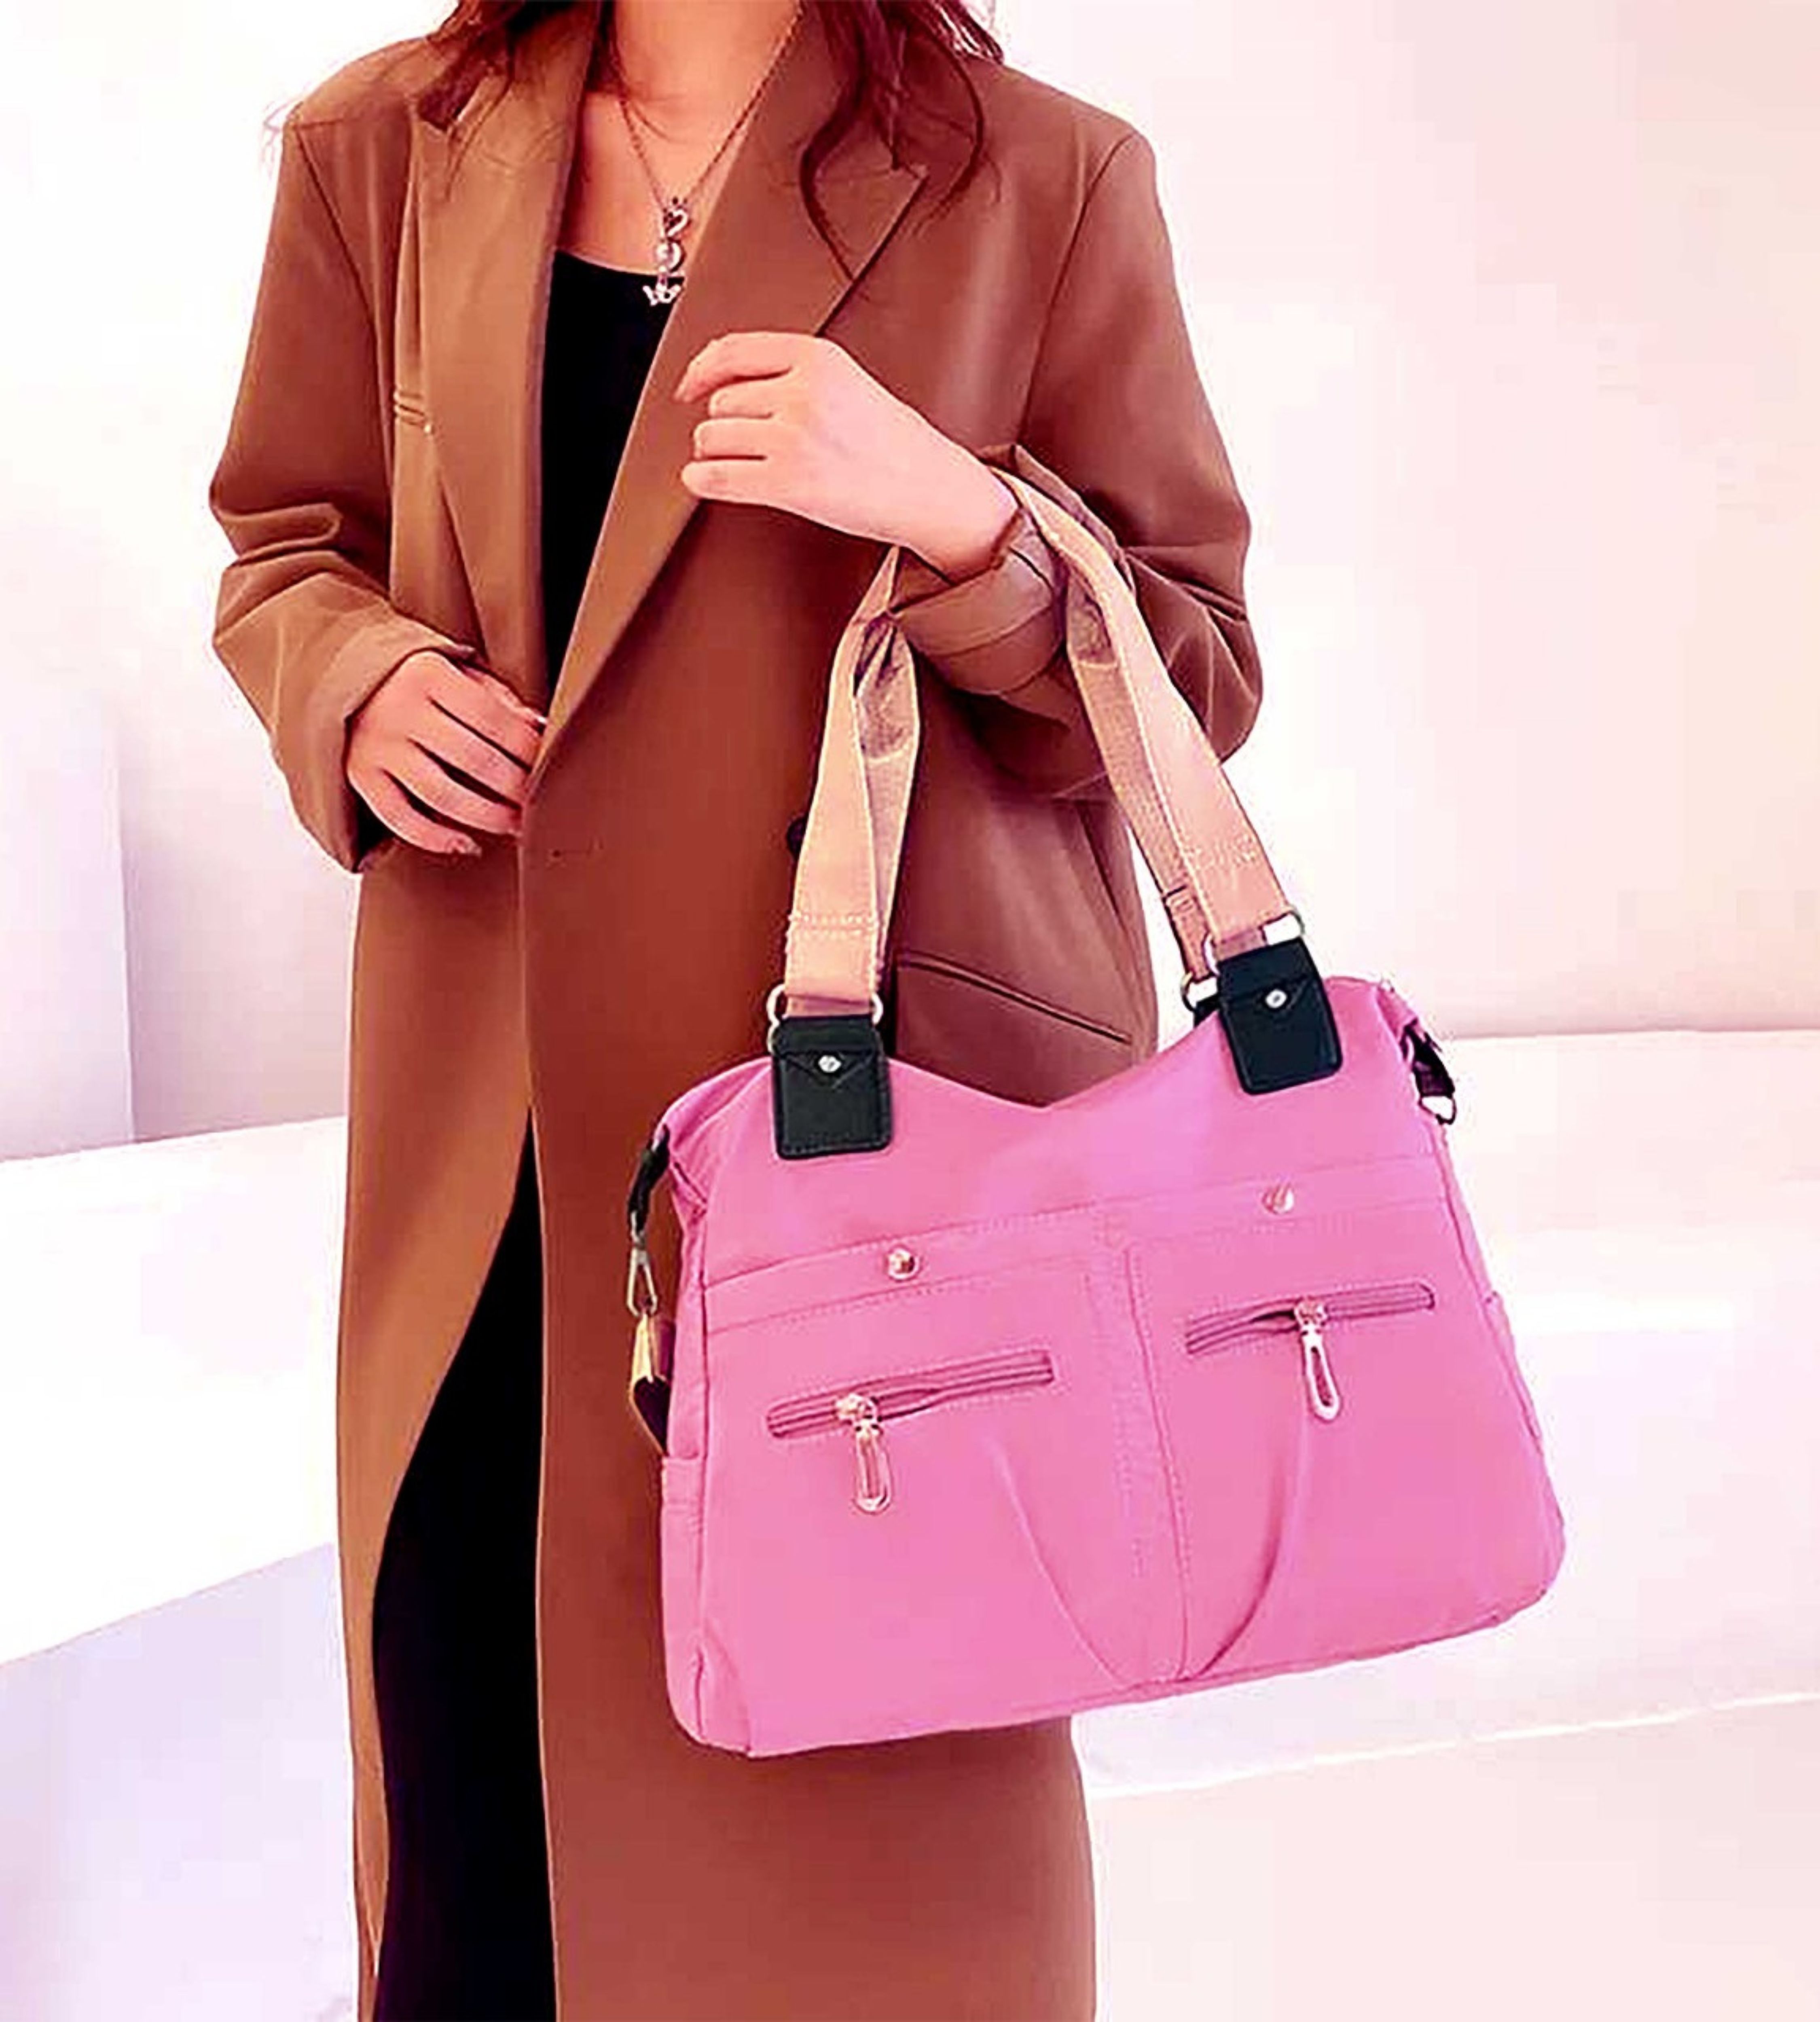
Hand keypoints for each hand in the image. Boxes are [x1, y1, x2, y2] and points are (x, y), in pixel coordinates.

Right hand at [346, 651, 545, 856]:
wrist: (339, 675)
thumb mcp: (453, 670)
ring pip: (442, 795)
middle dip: (515, 788)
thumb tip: (537, 726)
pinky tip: (468, 844)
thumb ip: (495, 696)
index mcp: (427, 675)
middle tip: (540, 803)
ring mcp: (377, 747)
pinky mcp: (359, 776)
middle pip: (473, 760)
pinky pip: (400, 818)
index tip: (551, 765)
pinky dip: (436, 838)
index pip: (492, 718)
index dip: (527, 747)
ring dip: (487, 817)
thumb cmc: (412, 677)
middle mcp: (399, 710)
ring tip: (516, 826)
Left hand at [672, 331, 1019, 578]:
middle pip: (721, 400)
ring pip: (713, 437)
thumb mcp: (846, 382)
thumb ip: (791, 371)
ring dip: (715, 453)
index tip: (687, 388)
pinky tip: (702, 480)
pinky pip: (716, 477)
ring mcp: (795, 437)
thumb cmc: (891, 441)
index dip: (699, 370)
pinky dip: (701, 480)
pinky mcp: (789, 483)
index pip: (733, 351)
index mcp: (818, 358)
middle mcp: (804, 393)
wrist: (928, 488)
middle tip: (743, 442)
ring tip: (739, 463)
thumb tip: (717, 376)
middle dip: (724, 424)